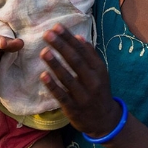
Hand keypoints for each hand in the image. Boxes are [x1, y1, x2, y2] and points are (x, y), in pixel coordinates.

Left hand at [40, 24, 122, 138]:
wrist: (105, 120)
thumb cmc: (99, 91)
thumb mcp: (100, 72)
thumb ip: (91, 55)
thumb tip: (79, 37)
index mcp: (99, 70)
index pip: (82, 50)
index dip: (69, 38)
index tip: (57, 27)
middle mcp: (93, 81)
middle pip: (75, 61)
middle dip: (61, 46)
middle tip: (47, 34)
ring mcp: (83, 95)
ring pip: (68, 78)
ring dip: (55, 64)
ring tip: (44, 51)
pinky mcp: (73, 108)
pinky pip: (62, 95)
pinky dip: (53, 86)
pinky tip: (43, 76)